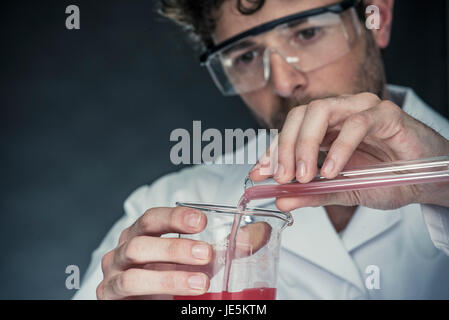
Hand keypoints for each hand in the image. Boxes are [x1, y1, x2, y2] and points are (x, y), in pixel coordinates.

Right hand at [96, 207, 211, 299]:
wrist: (143, 304)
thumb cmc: (165, 278)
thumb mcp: (189, 262)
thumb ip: (215, 249)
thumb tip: (251, 235)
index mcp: (140, 235)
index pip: (152, 219)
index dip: (175, 217)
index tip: (201, 221)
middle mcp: (123, 251)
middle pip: (141, 242)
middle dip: (175, 248)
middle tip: (205, 254)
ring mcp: (113, 275)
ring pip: (133, 274)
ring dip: (169, 277)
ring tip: (201, 283)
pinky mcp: (109, 296)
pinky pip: (127, 290)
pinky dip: (154, 291)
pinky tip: (174, 299)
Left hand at [250, 93, 448, 210]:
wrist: (427, 180)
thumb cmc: (388, 178)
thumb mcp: (343, 191)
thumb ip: (313, 193)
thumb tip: (282, 199)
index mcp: (326, 128)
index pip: (291, 130)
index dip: (272, 150)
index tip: (259, 173)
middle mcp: (340, 113)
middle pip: (300, 115)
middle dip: (285, 147)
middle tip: (282, 177)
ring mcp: (362, 109)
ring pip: (321, 112)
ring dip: (306, 145)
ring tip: (303, 176)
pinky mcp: (385, 114)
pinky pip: (356, 124)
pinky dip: (339, 148)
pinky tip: (331, 171)